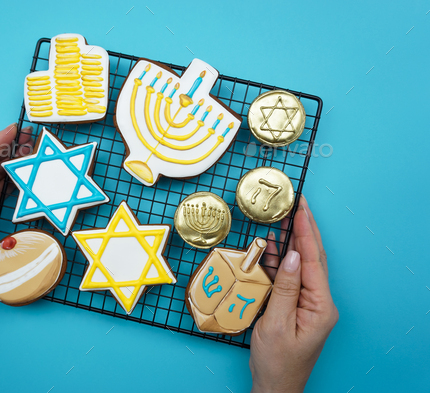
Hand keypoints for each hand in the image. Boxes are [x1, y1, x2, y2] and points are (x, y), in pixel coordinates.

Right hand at [249, 196, 338, 392]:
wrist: (275, 386)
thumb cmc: (276, 361)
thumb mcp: (275, 323)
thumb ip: (284, 288)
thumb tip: (289, 256)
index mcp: (320, 306)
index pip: (311, 260)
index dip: (305, 232)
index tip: (300, 208)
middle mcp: (319, 302)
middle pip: (312, 258)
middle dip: (305, 229)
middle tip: (298, 204)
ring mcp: (310, 304)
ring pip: (301, 265)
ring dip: (292, 242)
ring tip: (283, 218)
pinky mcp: (298, 307)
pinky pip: (291, 278)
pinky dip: (280, 260)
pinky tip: (272, 247)